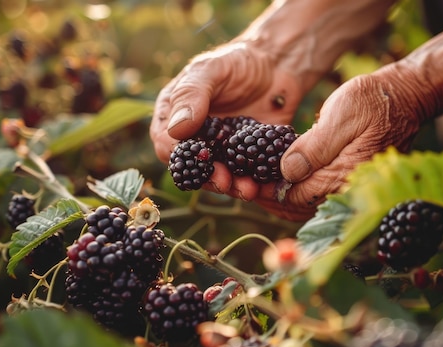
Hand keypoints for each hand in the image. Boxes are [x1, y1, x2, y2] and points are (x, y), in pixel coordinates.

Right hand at [150, 41, 305, 198]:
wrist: (276, 65)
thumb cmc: (237, 61)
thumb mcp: (210, 69)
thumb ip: (191, 95)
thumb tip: (176, 129)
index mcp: (174, 115)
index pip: (166, 143)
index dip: (179, 156)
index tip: (198, 159)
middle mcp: (194, 137)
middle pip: (192, 168)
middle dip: (207, 178)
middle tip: (224, 181)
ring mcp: (220, 150)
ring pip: (218, 177)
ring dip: (231, 186)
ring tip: (248, 189)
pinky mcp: (244, 158)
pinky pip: (244, 176)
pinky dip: (252, 183)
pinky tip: (262, 185)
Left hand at [252, 66, 425, 220]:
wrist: (405, 97)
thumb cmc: (375, 101)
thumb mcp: (341, 115)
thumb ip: (314, 147)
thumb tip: (286, 172)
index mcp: (344, 177)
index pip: (296, 198)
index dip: (267, 192)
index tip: (245, 183)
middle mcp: (347, 190)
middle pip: (298, 209)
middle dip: (270, 200)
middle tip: (245, 186)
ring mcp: (349, 188)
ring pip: (306, 206)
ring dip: (280, 198)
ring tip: (257, 183)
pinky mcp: (349, 180)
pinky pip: (318, 195)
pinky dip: (296, 191)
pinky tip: (281, 178)